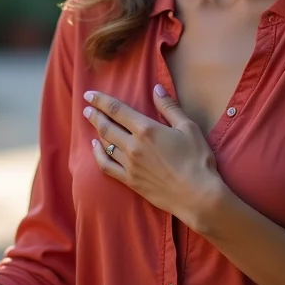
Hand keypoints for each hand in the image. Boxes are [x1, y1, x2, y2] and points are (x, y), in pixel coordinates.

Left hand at [83, 85, 224, 228]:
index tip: (90, 94)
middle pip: (107, 126)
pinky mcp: (130, 181)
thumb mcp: (188, 128)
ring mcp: (129, 165)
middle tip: (86, 107)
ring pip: (105, 144)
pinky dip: (98, 155)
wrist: (197, 196)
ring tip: (91, 122)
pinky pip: (106, 166)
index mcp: (146, 129)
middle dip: (95, 114)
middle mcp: (133, 146)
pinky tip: (95, 148)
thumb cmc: (197, 160)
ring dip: (96, 131)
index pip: (117, 110)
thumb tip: (156, 87)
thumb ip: (169, 107)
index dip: (101, 101)